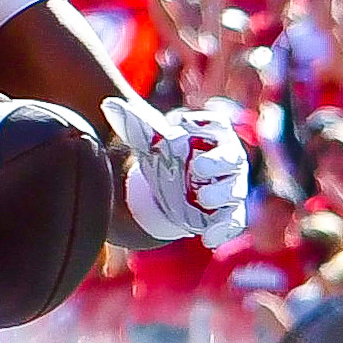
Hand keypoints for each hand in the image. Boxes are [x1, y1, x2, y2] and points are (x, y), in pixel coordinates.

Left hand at [107, 99, 248, 246]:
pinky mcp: (227, 214)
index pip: (217, 124)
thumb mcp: (150, 140)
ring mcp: (230, 188)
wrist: (168, 188)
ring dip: (220, 195)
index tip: (184, 126)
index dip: (205, 124)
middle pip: (232, 159)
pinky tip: (208, 238)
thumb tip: (108, 104)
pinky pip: (233, 222)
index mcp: (213, 134)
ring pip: (234, 192)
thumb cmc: (165, 155)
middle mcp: (228, 159)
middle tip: (197, 169)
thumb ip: (135, 123)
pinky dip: (223, 230)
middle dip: (218, 163)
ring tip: (200, 198)